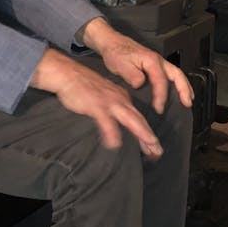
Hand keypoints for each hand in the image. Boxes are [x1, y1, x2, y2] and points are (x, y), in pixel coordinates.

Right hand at [30, 49, 164, 156]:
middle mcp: (120, 100)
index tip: (154, 147)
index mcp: (122, 99)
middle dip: (149, 137)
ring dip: (141, 133)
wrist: (69, 74)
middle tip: (158, 152)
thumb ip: (113, 110)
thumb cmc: (84, 88)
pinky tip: (114, 144)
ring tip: (149, 147)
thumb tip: (118, 124)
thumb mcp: (105, 97)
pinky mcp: (96, 105)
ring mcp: (109, 102)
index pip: (139, 118)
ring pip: (130, 119)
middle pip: (139, 120)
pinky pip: (106, 121)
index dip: (147, 133)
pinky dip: (111, 133)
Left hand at [82, 18, 193, 115]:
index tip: (159, 107)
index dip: (161, 95)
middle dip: (185, 89)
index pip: (161, 80)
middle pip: (177, 74)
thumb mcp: (121, 64)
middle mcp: (158, 60)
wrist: (112, 43)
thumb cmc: (117, 52)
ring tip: (188, 100)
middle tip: (188, 102)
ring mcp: (158, 63)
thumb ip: (132, 74)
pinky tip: (176, 93)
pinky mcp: (155, 66)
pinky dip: (177, 84)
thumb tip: (140, 84)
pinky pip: (170, 75)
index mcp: (151, 60)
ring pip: (176, 74)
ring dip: (184, 86)